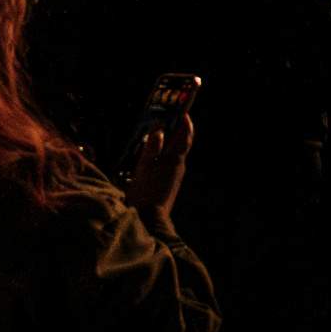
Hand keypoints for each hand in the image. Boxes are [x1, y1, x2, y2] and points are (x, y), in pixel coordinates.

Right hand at [128, 108, 194, 224]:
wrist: (150, 220)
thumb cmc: (146, 192)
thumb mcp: (145, 166)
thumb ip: (152, 146)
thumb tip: (159, 129)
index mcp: (175, 160)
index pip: (185, 136)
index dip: (185, 123)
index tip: (181, 111)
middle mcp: (178, 167)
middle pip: (180, 144)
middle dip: (175, 131)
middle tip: (165, 119)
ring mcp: (174, 176)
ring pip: (173, 154)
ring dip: (167, 143)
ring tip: (154, 135)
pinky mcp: (168, 184)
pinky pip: (167, 164)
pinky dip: (162, 155)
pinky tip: (150, 157)